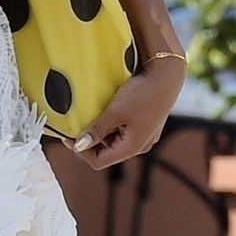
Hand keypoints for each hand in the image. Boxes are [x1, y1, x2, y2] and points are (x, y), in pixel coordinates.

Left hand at [59, 57, 184, 169]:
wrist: (167, 74)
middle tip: (77, 124)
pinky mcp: (146, 125)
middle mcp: (140, 146)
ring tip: (91, 115)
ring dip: (100, 132)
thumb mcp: (115, 112)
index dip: (81, 151)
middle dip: (90, 141)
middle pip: (106, 152)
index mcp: (132, 147)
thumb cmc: (143, 92)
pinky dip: (112, 125)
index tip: (68, 135)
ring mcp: (144, 136)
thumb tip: (78, 146)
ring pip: (114, 141)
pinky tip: (106, 111)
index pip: (98, 161)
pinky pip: (123, 131)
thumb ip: (96, 130)